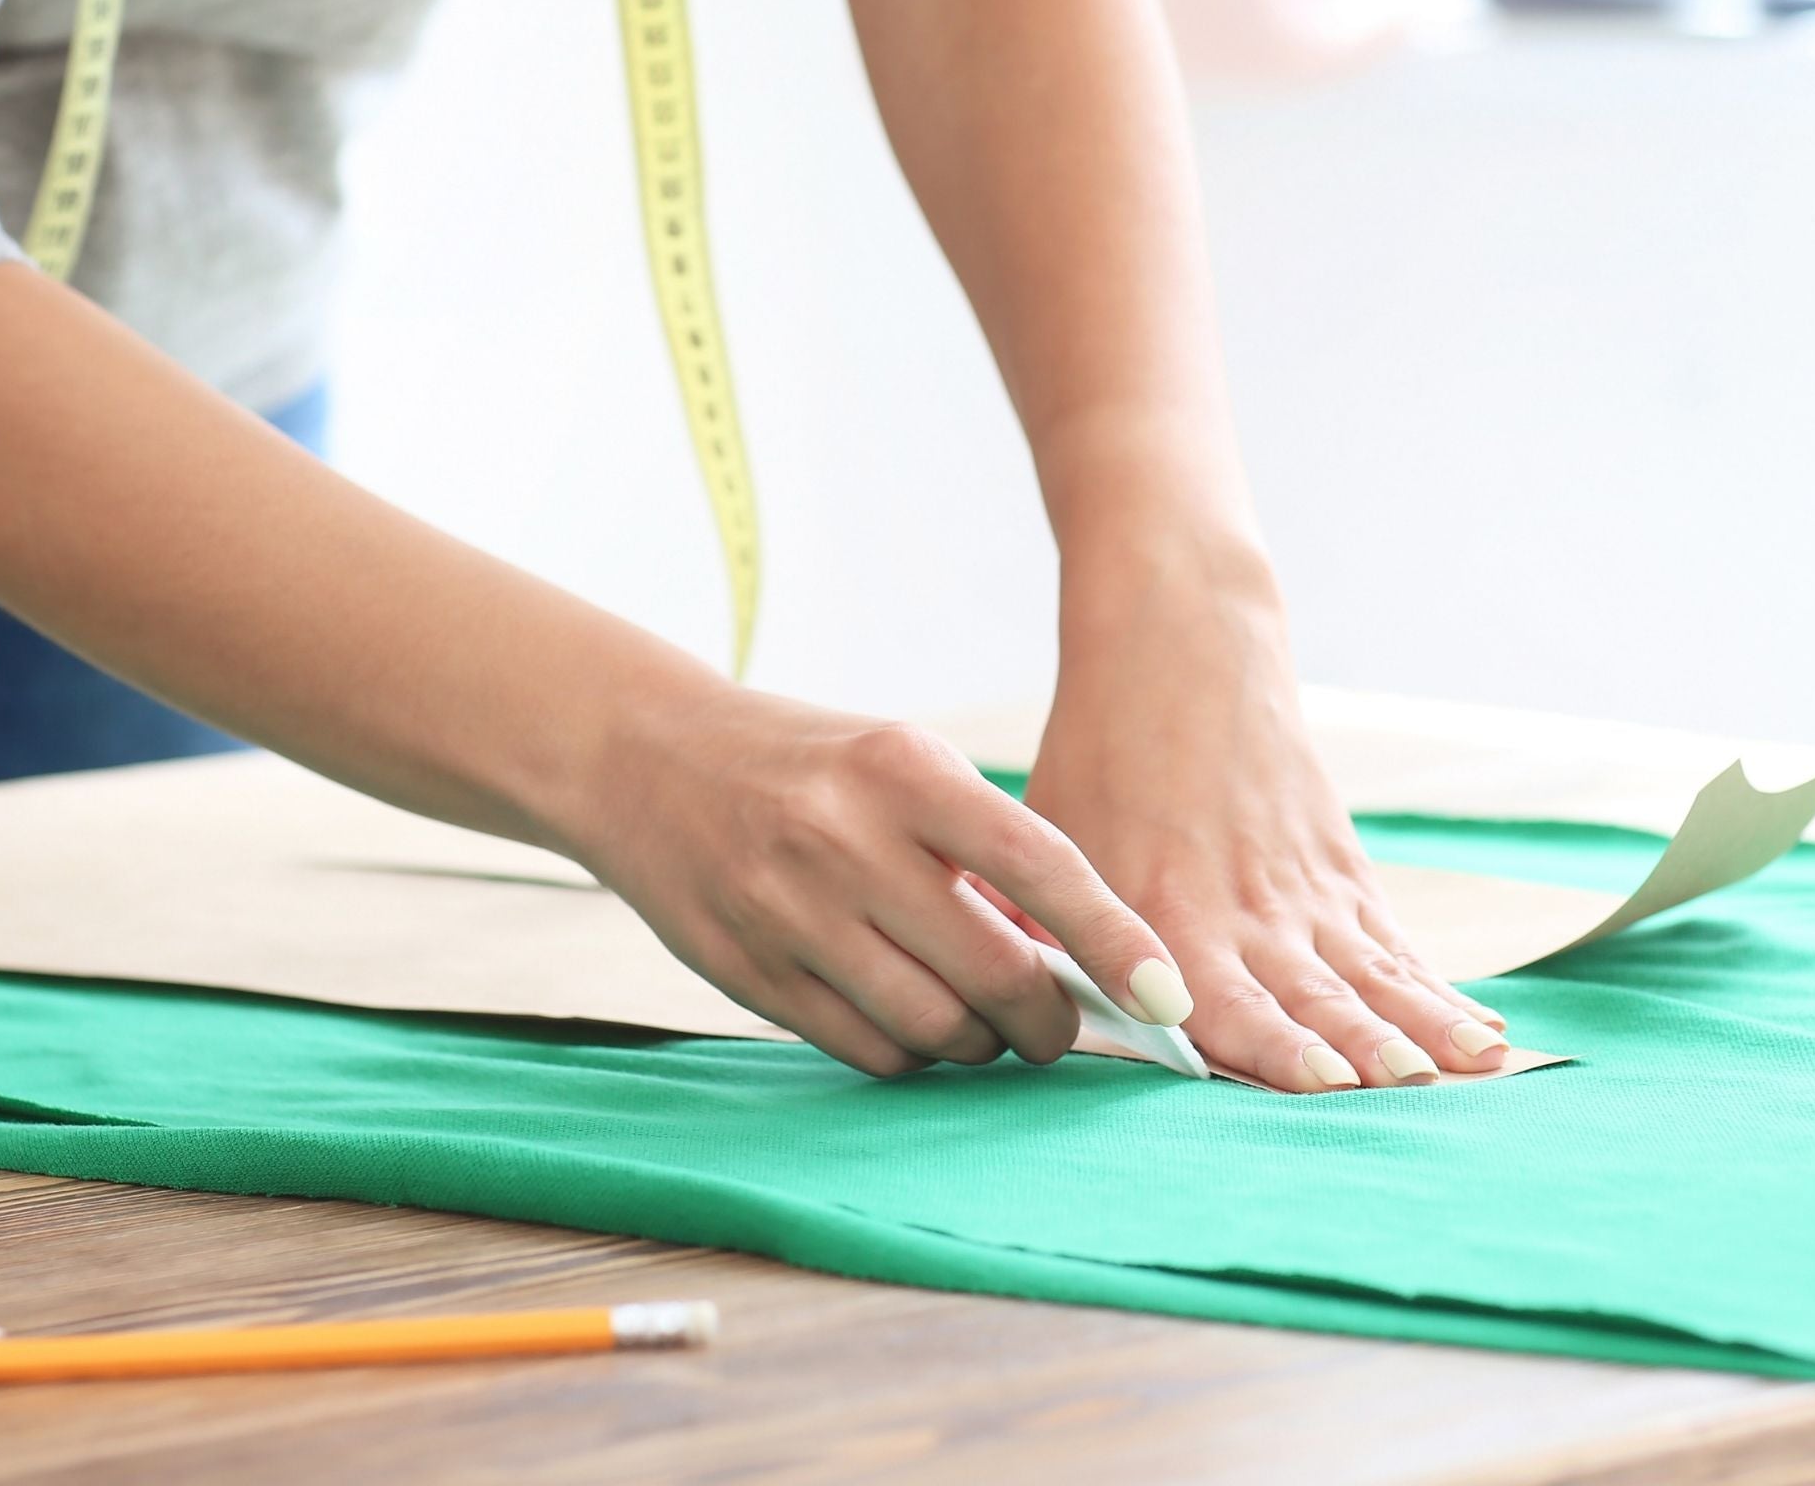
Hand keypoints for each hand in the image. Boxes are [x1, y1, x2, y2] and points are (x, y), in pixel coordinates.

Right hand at [544, 677, 1193, 1078]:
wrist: (646, 760)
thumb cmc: (812, 767)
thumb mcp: (902, 764)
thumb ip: (984, 848)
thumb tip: (1083, 954)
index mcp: (905, 771)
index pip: (1041, 865)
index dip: (1114, 939)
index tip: (1168, 994)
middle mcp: (847, 839)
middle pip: (995, 973)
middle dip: (1048, 1020)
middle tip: (1058, 1023)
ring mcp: (792, 913)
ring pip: (935, 1029)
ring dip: (979, 1044)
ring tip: (978, 1017)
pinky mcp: (751, 975)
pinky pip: (869, 1052)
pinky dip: (910, 1053)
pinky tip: (906, 1016)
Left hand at [1022, 535, 1511, 1091]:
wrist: (1179, 646)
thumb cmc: (1096, 756)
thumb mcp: (1050, 842)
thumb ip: (1048, 940)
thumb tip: (1016, 1024)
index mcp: (1167, 909)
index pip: (1225, 999)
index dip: (1274, 1047)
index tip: (1323, 1082)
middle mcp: (1245, 908)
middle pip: (1314, 993)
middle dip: (1365, 1046)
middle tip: (1412, 1087)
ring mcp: (1303, 889)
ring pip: (1371, 973)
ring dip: (1421, 1023)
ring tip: (1476, 1066)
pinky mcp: (1340, 868)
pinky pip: (1394, 944)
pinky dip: (1436, 989)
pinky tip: (1482, 1032)